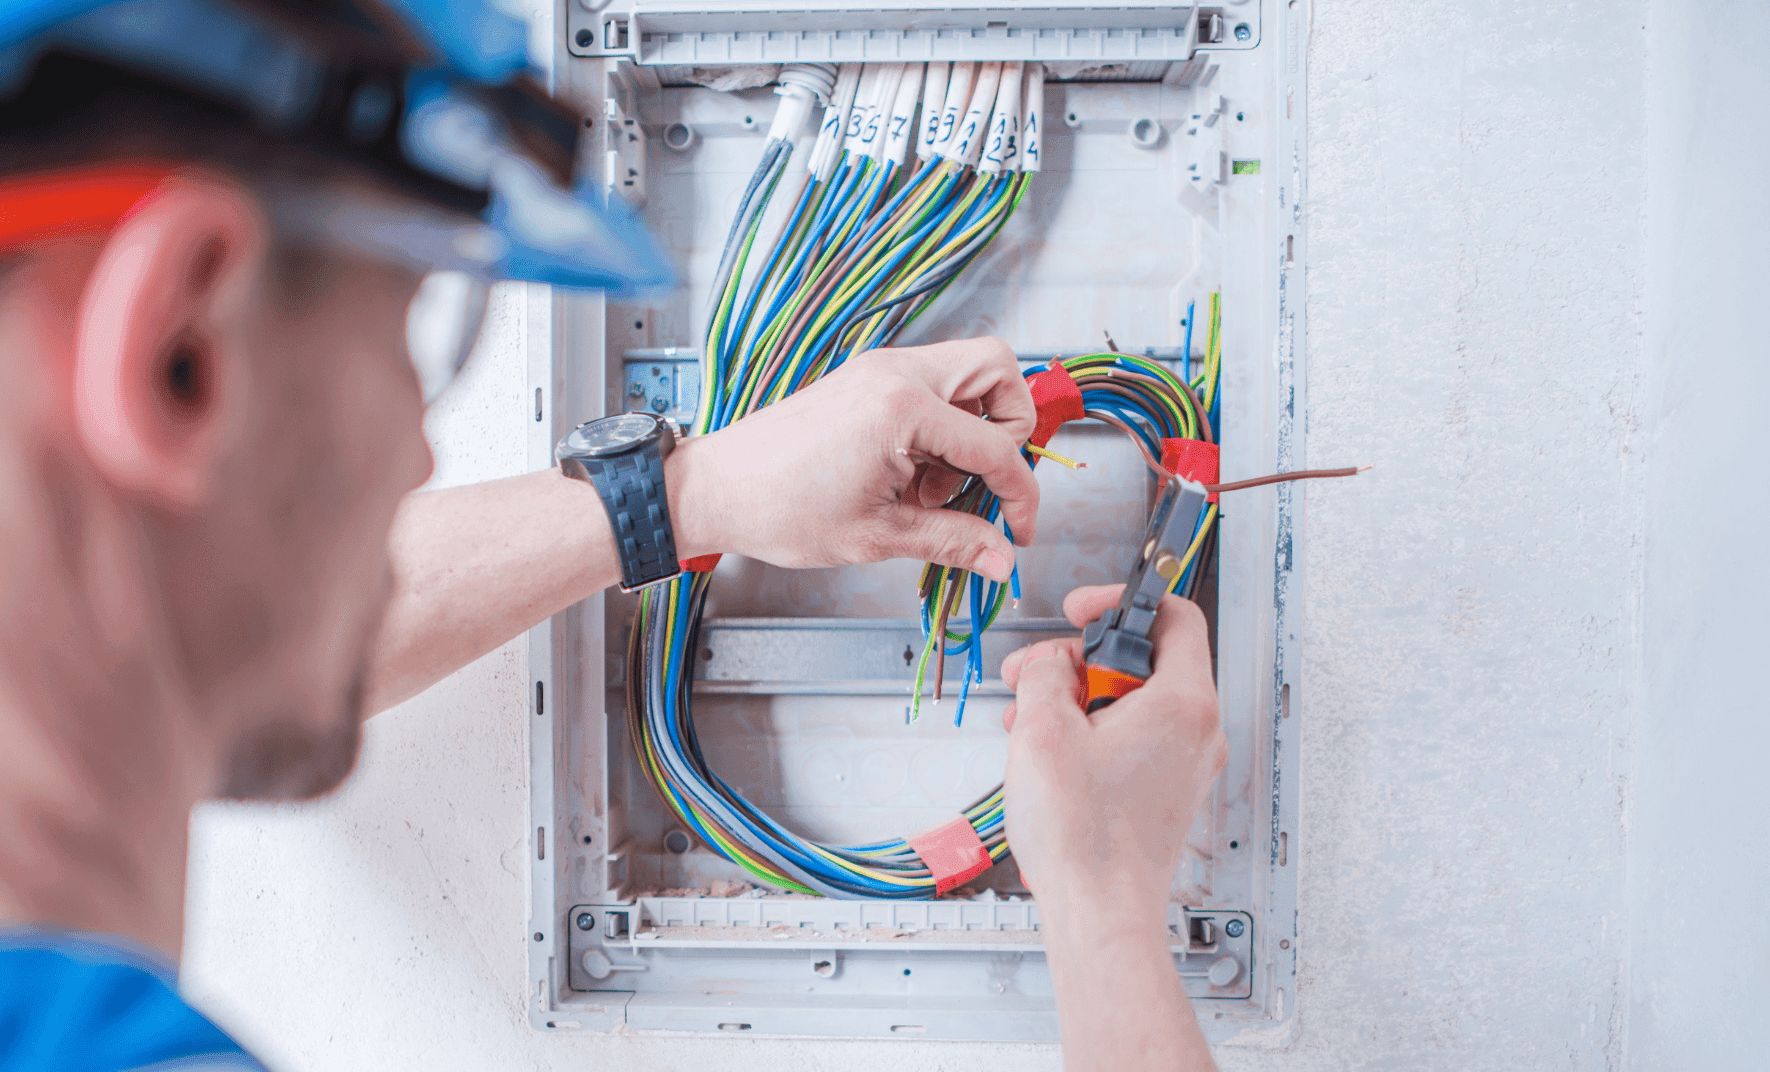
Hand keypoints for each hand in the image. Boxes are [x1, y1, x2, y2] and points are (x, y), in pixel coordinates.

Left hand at [669, 337, 1037, 581]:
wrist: (717, 488)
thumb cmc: (779, 507)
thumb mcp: (876, 536)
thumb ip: (951, 542)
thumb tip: (1002, 559)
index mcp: (903, 408)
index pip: (998, 445)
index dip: (1020, 495)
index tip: (1017, 532)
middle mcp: (897, 373)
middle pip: (999, 370)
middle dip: (1011, 428)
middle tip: (983, 483)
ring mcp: (880, 370)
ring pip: (968, 374)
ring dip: (973, 430)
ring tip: (933, 490)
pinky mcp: (867, 380)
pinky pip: (932, 389)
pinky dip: (941, 428)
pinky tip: (911, 477)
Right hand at [999, 584, 1225, 927]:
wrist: (1100, 912)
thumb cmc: (1084, 837)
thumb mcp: (1042, 728)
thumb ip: (1044, 673)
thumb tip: (1048, 664)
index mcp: (1183, 702)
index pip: (1173, 615)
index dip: (1120, 602)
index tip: (1079, 613)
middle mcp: (1196, 731)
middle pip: (1142, 661)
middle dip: (1078, 660)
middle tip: (1034, 674)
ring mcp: (1184, 764)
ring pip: (1131, 702)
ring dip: (1076, 699)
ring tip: (1029, 720)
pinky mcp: (1165, 791)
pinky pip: (1131, 739)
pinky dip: (1091, 733)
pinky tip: (1048, 753)